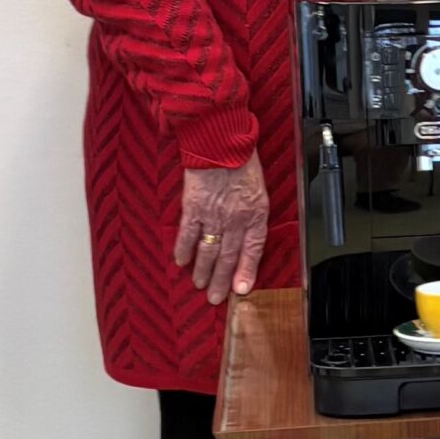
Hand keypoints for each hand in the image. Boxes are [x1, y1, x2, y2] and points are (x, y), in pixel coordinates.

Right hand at [174, 152, 268, 304]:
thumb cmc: (242, 159)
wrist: (222, 140)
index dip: (247, 271)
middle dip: (222, 281)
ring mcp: (214, 215)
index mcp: (255, 214)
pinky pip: (187, 234)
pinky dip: (183, 250)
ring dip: (203, 271)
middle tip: (215, 299)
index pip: (253, 250)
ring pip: (208, 251)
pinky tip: (181, 262)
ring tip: (199, 286)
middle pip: (228, 256)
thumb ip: (253, 211)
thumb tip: (247, 231)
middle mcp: (236, 219)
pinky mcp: (194, 208)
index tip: (242, 289)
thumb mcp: (258, 187)